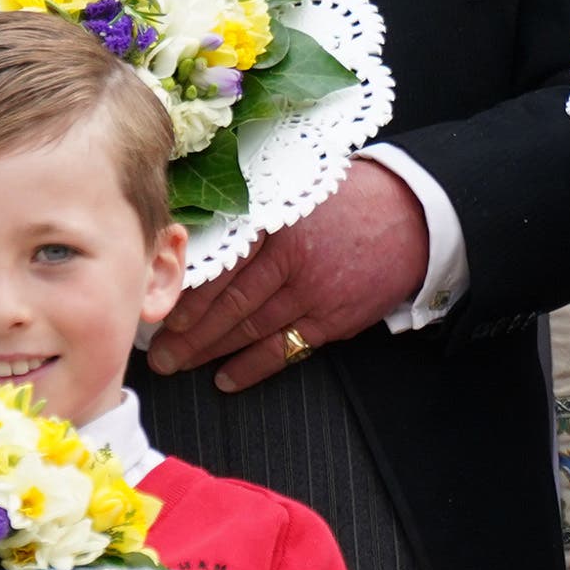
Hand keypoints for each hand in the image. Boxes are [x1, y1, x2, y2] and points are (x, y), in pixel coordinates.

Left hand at [145, 157, 429, 389]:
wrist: (412, 214)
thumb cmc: (348, 198)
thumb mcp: (297, 189)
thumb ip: (255, 215)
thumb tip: (200, 239)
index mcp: (277, 222)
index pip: (221, 266)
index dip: (187, 295)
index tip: (159, 313)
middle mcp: (291, 259)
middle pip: (229, 304)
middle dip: (187, 333)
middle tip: (157, 354)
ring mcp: (314, 292)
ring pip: (250, 329)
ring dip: (209, 352)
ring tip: (178, 365)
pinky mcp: (334, 319)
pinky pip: (284, 349)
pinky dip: (252, 367)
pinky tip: (225, 379)